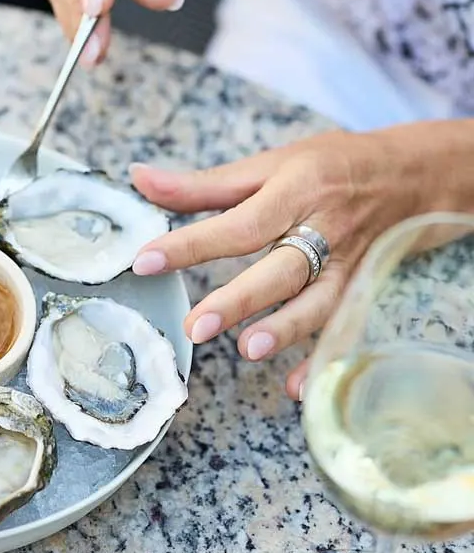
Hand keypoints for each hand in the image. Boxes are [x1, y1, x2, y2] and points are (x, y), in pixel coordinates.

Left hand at [128, 126, 462, 399]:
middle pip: (281, 268)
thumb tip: (138, 179)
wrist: (413, 175)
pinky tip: (298, 388)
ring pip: (317, 302)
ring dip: (284, 329)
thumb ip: (202, 184)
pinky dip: (323, 360)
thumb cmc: (328, 166)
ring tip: (246, 350)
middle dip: (239, 298)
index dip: (193, 243)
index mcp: (295, 190)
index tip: (146, 260)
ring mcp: (348, 264)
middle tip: (195, 325)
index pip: (240, 222)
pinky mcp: (363, 291)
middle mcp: (325, 229)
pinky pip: (344, 329)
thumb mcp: (268, 164)